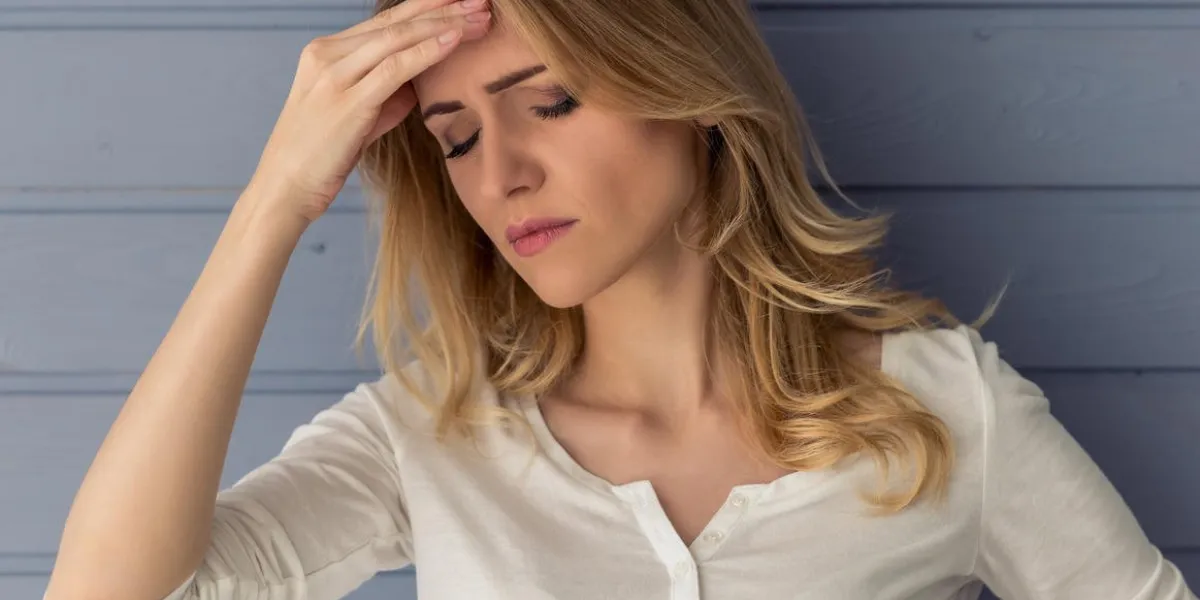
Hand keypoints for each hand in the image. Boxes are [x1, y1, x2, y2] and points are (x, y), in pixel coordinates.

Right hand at [247, 0, 491, 223]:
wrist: (285, 187)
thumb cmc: (323, 154)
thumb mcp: (360, 114)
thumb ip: (387, 92)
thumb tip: (420, 79)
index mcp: (327, 52)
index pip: (387, 20)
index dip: (429, 8)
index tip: (464, 2)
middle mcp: (327, 54)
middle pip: (395, 21)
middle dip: (443, 7)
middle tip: (482, 2)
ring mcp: (334, 76)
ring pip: (397, 38)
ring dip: (444, 25)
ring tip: (480, 18)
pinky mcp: (346, 102)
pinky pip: (394, 68)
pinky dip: (427, 52)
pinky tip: (454, 41)